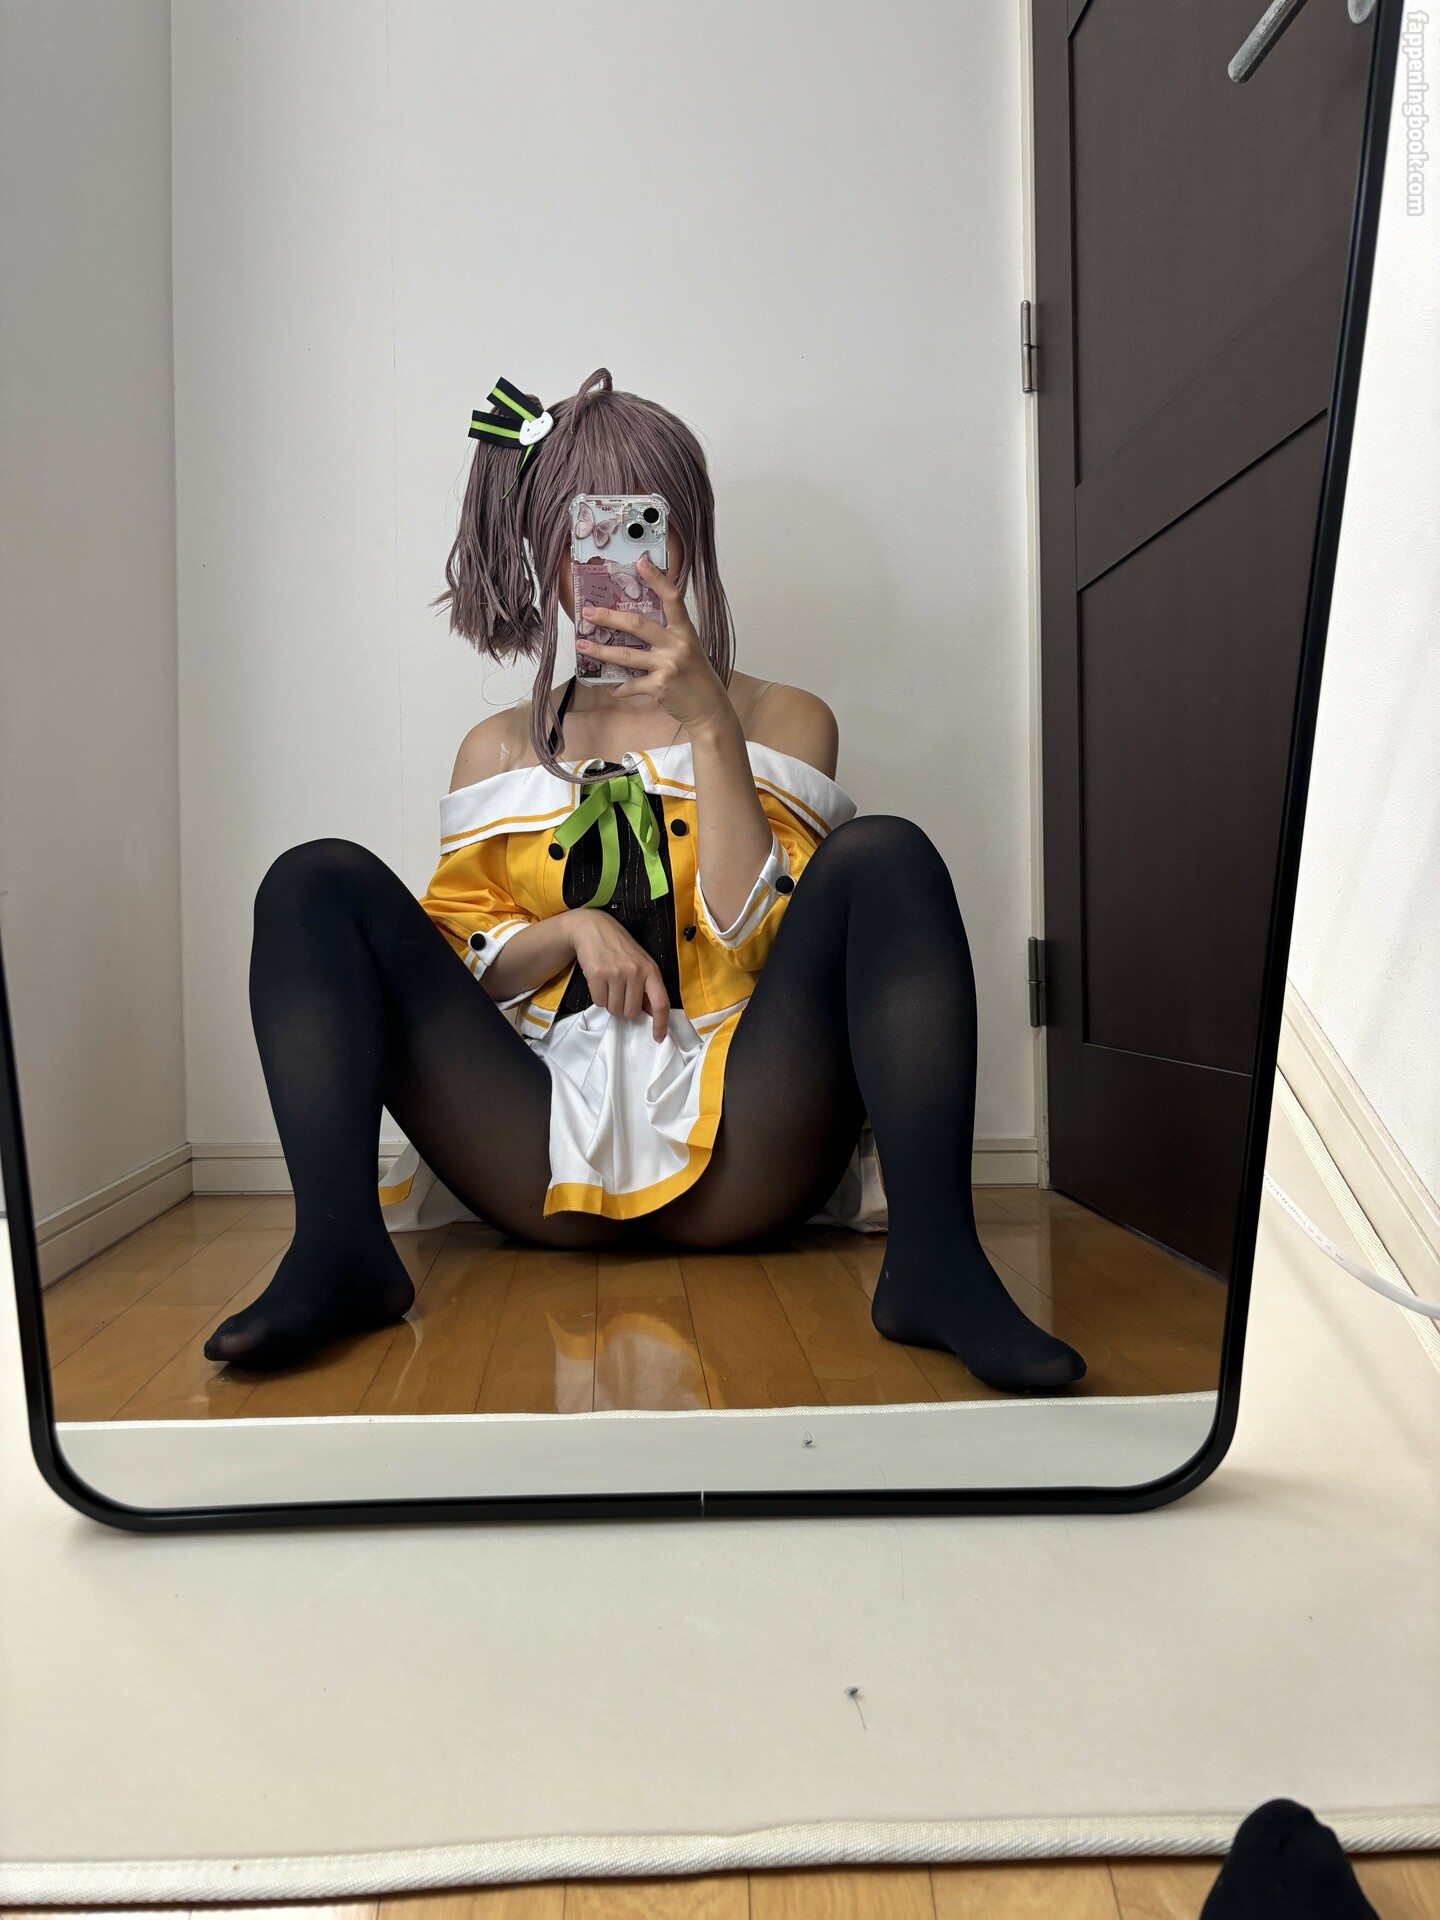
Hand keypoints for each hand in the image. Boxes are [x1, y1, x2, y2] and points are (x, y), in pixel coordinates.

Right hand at [566, 909, 670, 1041]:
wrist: (593, 928)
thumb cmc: (620, 948)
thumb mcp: (640, 962)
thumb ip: (647, 986)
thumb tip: (651, 1014)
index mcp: (651, 970)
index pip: (661, 1002)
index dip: (660, 1023)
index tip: (658, 1037)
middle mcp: (635, 972)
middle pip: (632, 1012)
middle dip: (624, 1008)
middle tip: (619, 992)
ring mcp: (616, 973)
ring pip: (614, 1010)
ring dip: (610, 1003)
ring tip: (609, 984)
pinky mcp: (597, 974)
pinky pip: (599, 1002)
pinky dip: (598, 997)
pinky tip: (599, 981)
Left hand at [576, 554, 733, 736]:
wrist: (709, 708)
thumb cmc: (696, 677)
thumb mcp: (688, 649)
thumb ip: (668, 636)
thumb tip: (635, 627)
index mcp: (685, 631)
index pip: (672, 598)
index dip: (657, 580)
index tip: (641, 563)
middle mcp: (677, 645)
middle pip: (638, 625)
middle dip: (609, 618)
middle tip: (588, 613)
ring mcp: (668, 666)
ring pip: (627, 656)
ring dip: (601, 651)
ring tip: (582, 646)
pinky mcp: (660, 687)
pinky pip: (631, 685)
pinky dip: (618, 687)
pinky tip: (609, 686)